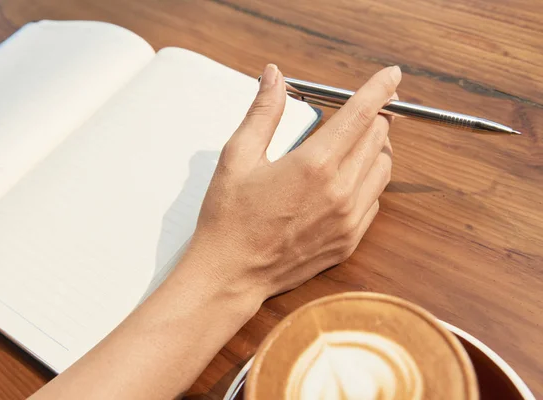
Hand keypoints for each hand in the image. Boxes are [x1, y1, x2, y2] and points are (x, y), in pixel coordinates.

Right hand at [186, 64, 398, 303]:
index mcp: (313, 164)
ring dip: (374, 148)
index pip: (361, 113)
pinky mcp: (350, 240)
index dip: (380, 88)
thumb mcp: (238, 156)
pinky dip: (367, 181)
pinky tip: (344, 181)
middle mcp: (340, 191)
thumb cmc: (229, 217)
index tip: (391, 75)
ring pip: (383, 168)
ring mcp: (349, 219)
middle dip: (373, 115)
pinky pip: (375, 200)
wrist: (231, 275)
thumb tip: (274, 76)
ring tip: (350, 144)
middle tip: (360, 109)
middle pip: (378, 137)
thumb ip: (263, 112)